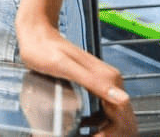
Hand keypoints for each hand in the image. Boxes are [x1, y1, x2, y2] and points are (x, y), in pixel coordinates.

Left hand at [16, 17, 134, 135]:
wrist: (36, 34)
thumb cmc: (44, 48)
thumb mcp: (65, 66)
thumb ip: (92, 81)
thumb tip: (121, 98)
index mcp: (108, 78)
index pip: (123, 113)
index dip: (112, 130)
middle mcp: (111, 79)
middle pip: (122, 115)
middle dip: (110, 131)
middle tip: (91, 136)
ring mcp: (104, 81)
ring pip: (114, 113)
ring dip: (106, 128)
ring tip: (88, 135)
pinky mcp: (95, 83)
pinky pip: (105, 108)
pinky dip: (99, 121)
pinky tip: (86, 126)